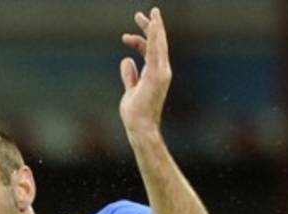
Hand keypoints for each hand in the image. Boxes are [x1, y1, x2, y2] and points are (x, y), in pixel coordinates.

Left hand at [119, 7, 171, 136]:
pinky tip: (152, 26)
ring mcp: (161, 72)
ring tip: (150, 13)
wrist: (140, 126)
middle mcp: (161, 70)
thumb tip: (126, 61)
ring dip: (155, 27)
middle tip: (141, 14)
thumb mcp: (130, 90)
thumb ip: (130, 76)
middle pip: (156, 44)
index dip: (140, 40)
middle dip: (150, 27)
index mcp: (154, 73)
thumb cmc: (136, 113)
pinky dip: (155, 37)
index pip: (149, 51)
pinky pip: (156, 52)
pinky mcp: (157, 75)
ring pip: (159, 44)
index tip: (126, 36)